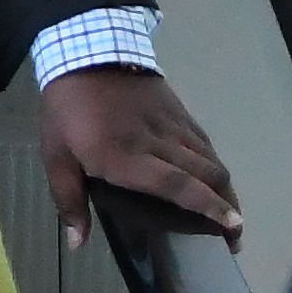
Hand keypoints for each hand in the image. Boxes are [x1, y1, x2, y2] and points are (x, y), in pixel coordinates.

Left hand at [38, 66, 240, 253]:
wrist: (86, 49)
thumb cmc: (67, 108)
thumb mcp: (56, 154)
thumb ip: (68, 200)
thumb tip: (78, 243)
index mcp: (125, 156)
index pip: (175, 183)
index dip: (206, 205)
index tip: (231, 224)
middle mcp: (156, 141)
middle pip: (204, 173)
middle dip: (227, 206)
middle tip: (235, 238)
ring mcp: (170, 122)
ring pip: (209, 156)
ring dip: (226, 187)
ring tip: (233, 214)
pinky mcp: (177, 109)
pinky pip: (202, 139)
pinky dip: (215, 162)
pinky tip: (216, 177)